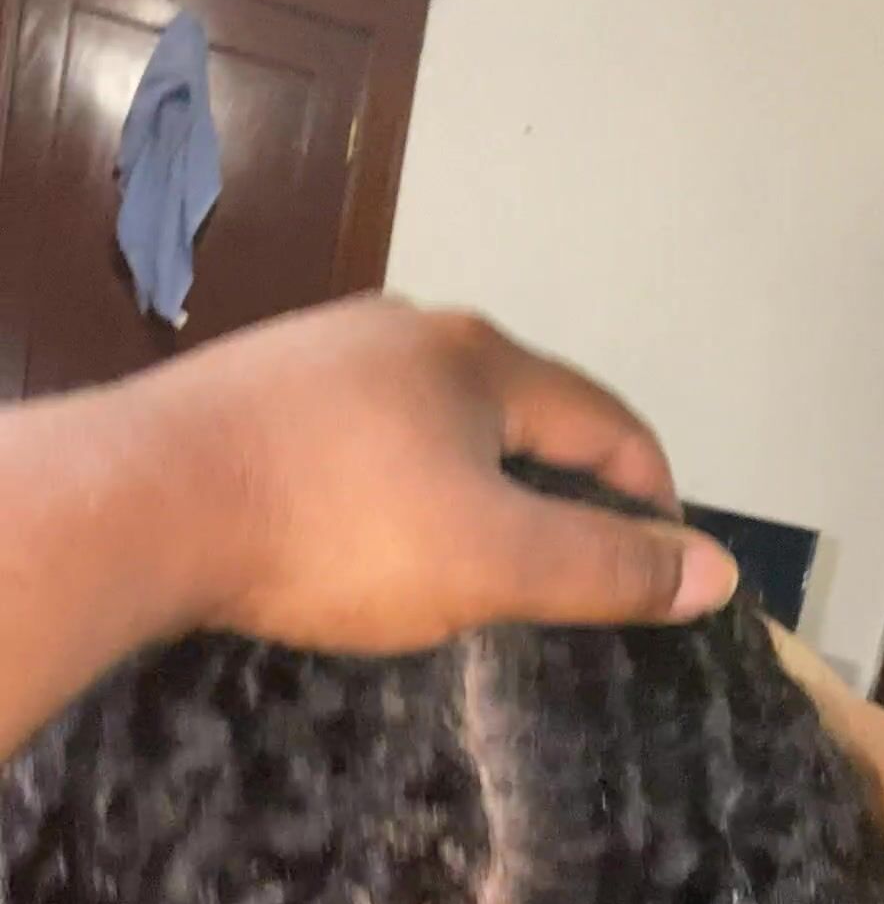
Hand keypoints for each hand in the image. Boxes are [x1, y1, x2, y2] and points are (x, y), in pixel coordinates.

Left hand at [143, 297, 737, 653]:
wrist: (145, 504)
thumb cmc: (339, 530)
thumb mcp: (495, 561)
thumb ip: (608, 570)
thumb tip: (718, 571)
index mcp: (480, 357)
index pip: (605, 422)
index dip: (650, 494)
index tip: (665, 563)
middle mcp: (406, 331)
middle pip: (519, 415)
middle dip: (558, 489)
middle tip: (568, 573)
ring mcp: (322, 353)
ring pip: (434, 426)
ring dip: (473, 486)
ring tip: (474, 560)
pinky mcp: (257, 392)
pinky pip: (361, 439)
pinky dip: (393, 487)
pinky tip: (367, 533)